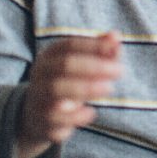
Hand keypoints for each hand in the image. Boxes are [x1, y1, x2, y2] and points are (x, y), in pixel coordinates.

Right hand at [16, 32, 122, 157]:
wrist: (37, 119)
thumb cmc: (68, 84)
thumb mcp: (83, 67)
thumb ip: (101, 51)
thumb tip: (115, 36)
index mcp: (50, 56)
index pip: (70, 45)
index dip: (93, 46)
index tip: (116, 48)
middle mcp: (40, 74)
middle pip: (64, 65)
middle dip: (94, 66)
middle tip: (119, 70)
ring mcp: (38, 97)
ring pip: (56, 90)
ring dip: (85, 88)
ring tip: (109, 88)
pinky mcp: (40, 122)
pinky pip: (55, 118)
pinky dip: (75, 116)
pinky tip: (91, 113)